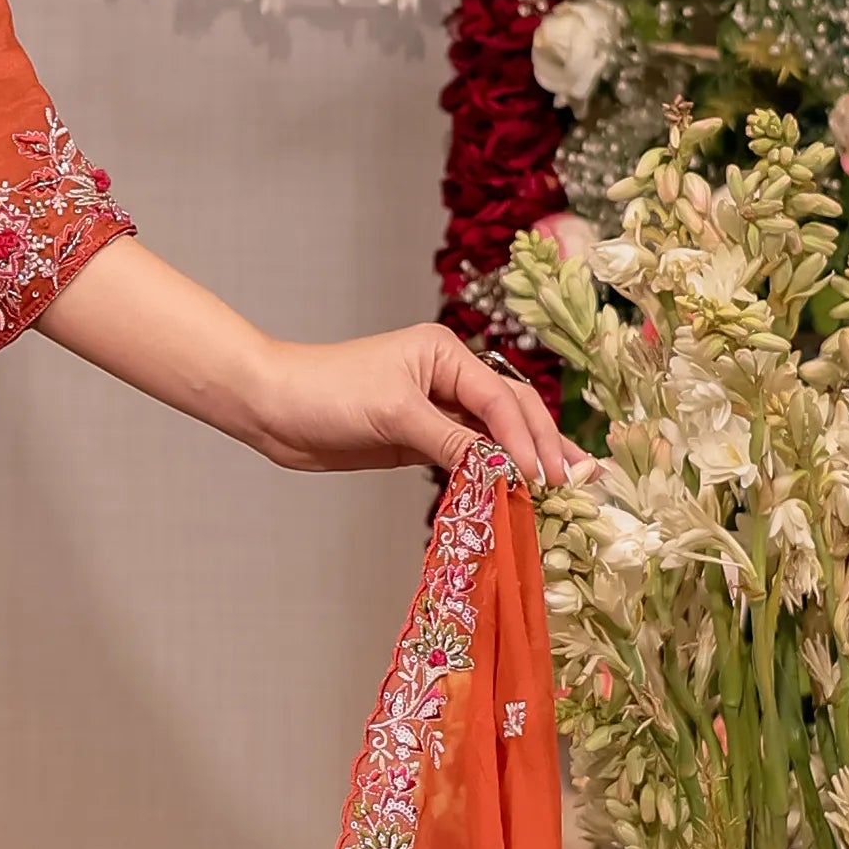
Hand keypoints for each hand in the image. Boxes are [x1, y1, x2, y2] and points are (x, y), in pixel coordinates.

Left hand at [231, 318, 584, 489]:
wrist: (273, 407)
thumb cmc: (326, 392)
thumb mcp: (393, 414)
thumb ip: (450, 440)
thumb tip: (501, 468)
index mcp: (446, 354)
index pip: (502, 399)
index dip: (528, 439)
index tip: (546, 476)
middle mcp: (447, 377)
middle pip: (511, 413)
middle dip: (542, 446)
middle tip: (575, 483)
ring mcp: (434, 410)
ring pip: (493, 437)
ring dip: (523, 462)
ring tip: (560, 491)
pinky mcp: (418, 439)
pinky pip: (467, 456)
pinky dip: (491, 474)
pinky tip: (513, 493)